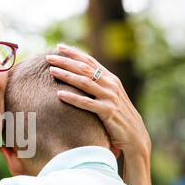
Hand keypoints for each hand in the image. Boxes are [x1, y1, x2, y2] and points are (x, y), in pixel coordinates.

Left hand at [46, 44, 150, 158]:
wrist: (135, 138)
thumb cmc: (118, 119)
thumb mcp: (109, 99)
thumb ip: (98, 88)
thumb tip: (79, 78)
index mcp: (111, 79)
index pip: (90, 61)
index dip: (75, 53)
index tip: (59, 46)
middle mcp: (111, 85)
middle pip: (85, 69)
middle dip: (66, 61)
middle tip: (49, 57)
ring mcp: (110, 98)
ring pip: (85, 82)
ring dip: (67, 75)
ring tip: (51, 71)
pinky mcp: (108, 112)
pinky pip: (86, 103)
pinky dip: (72, 98)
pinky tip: (59, 94)